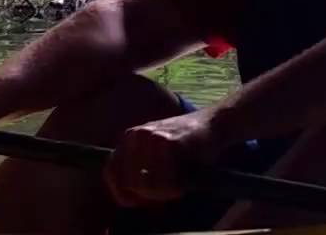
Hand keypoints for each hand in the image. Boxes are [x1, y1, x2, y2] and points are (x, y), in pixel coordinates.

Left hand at [104, 109, 229, 207]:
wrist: (214, 124)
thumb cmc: (186, 144)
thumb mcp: (155, 153)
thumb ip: (138, 170)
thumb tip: (127, 199)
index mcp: (128, 138)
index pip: (111, 174)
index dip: (124, 193)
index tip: (141, 202)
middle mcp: (135, 136)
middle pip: (129, 183)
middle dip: (147, 196)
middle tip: (166, 194)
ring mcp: (151, 138)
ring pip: (145, 185)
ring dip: (163, 194)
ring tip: (177, 187)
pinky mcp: (169, 143)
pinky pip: (164, 181)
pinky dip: (175, 189)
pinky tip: (184, 182)